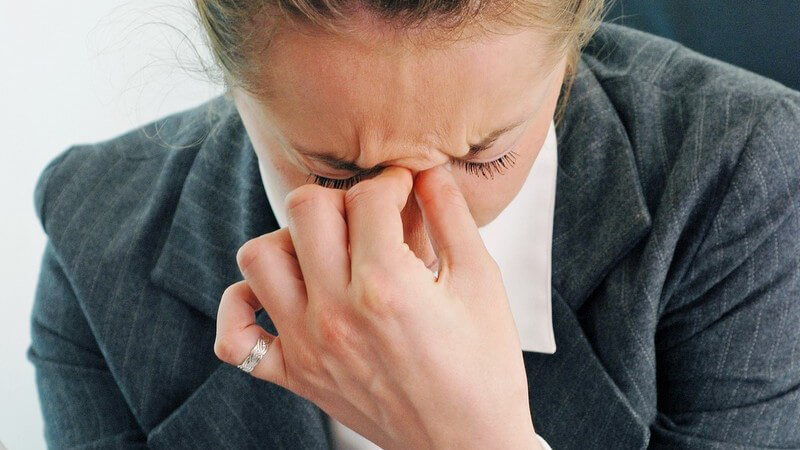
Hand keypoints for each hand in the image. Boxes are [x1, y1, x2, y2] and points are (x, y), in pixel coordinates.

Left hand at [215, 164, 536, 448]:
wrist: (467, 445)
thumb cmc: (484, 368)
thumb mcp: (482, 283)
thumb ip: (451, 218)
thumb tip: (428, 172)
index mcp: (386, 286)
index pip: (368, 197)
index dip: (393, 180)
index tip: (407, 188)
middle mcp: (335, 312)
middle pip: (305, 210)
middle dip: (341, 198)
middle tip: (369, 216)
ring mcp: (307, 346)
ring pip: (258, 258)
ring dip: (290, 241)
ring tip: (327, 252)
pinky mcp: (295, 376)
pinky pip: (235, 338)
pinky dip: (243, 308)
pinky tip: (279, 297)